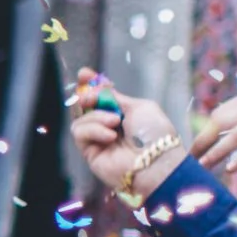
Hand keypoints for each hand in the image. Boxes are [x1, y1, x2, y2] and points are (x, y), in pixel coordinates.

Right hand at [67, 72, 185, 195]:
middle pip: (85, 106)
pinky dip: (93, 130)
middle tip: (89, 95)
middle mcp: (109, 126)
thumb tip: (96, 87)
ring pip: (81, 119)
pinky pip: (80, 133)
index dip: (91, 84)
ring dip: (96, 116)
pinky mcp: (90, 153)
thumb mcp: (139, 107)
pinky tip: (110, 136)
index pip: (102, 97)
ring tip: (115, 122)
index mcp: (124, 114)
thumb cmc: (155, 134)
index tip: (85, 73)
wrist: (156, 162)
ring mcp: (99, 140)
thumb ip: (115, 97)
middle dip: (85, 96)